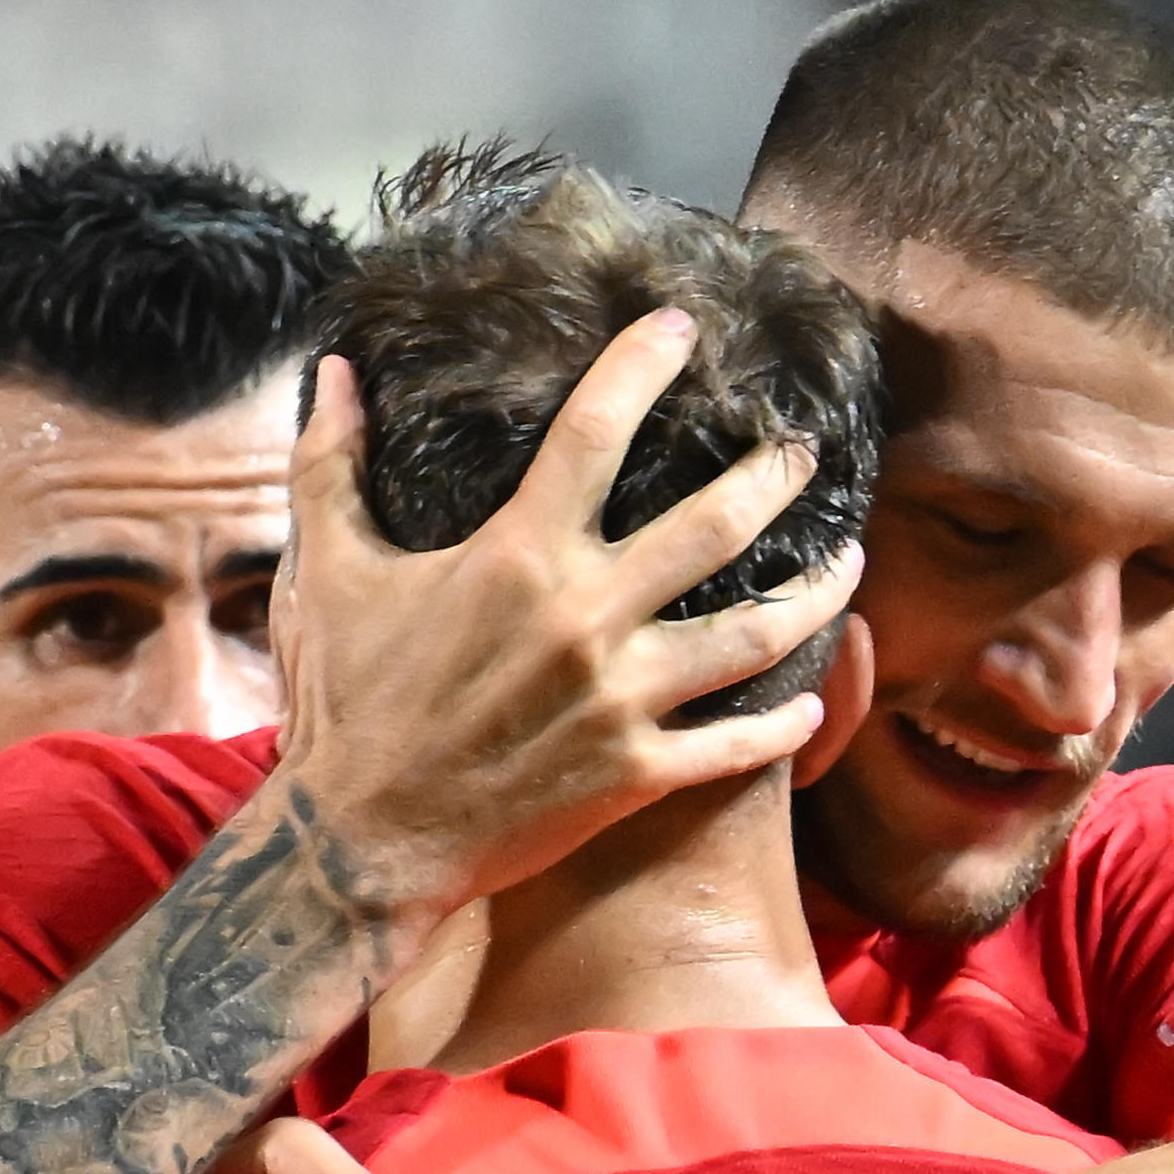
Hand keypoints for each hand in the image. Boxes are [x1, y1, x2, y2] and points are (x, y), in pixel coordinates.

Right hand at [267, 323, 853, 925]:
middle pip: (715, 524)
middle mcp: (585, 617)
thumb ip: (331, 465)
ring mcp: (619, 700)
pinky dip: (783, 724)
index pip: (595, 428)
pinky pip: (735, 746)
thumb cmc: (343, 705)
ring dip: (816, 591)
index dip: (642, 364)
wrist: (361, 845)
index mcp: (517, 555)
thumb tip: (332, 372)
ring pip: (754, 632)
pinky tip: (812, 701)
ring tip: (848, 560)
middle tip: (803, 450)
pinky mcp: (633, 777)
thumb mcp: (325, 574)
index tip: (677, 328)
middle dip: (775, 475)